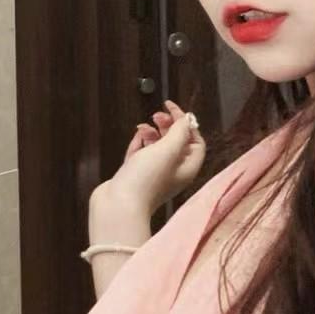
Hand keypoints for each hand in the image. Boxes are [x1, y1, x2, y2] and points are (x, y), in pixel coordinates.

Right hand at [98, 100, 206, 215]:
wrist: (118, 204)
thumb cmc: (146, 178)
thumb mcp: (169, 149)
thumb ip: (179, 132)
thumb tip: (185, 120)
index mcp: (186, 169)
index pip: (195, 142)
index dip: (186, 124)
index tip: (171, 109)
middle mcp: (172, 173)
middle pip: (176, 144)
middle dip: (168, 126)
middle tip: (156, 116)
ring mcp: (152, 175)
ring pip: (157, 148)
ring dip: (152, 133)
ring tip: (143, 127)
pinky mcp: (134, 176)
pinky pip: (141, 155)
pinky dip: (140, 143)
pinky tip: (137, 135)